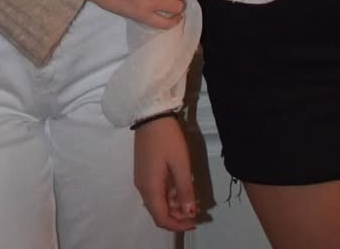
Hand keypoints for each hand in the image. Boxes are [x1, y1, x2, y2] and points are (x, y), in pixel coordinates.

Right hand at [134, 115, 197, 231]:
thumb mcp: (181, 164)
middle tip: (197, 207)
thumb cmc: (168, 138)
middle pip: (159, 211)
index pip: (161, 218)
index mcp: (150, 188)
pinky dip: (169, 193)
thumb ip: (185, 190)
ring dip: (175, 203)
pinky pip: (156, 190)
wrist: (151, 114)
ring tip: (192, 196)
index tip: (196, 220)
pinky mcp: (144, 170)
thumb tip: (189, 213)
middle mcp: (143, 187)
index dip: (178, 225)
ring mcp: (142, 178)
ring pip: (158, 201)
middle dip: (178, 215)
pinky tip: (181, 185)